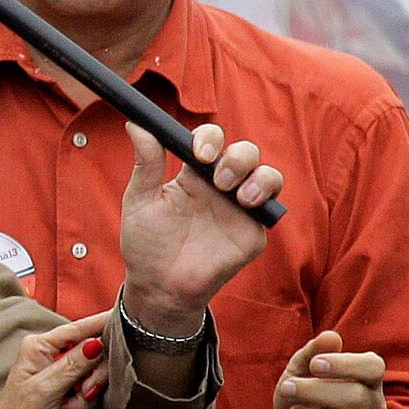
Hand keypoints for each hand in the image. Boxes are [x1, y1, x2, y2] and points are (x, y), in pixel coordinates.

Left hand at [0, 326, 109, 408]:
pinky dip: (85, 406)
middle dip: (91, 379)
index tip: (125, 314)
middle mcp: (54, 355)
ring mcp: (65, 374)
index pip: (78, 328)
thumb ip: (73, 365)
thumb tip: (96, 343)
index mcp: (41, 346)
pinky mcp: (73, 390)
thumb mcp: (45, 388)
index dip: (102, 322)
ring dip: (86, 397)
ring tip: (66, 408)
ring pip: (98, 377)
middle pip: (95, 354)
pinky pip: (94, 394)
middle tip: (82, 392)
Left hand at [117, 121, 279, 331]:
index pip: (210, 142)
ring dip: (258, 175)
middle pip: (244, 153)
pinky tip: (247, 205)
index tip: (197, 153)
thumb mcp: (141, 200)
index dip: (209, 139)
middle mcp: (220, 186)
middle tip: (217, 178)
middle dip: (237, 156)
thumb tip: (136, 124)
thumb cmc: (147, 242)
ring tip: (235, 193)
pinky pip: (272, 207)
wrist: (160, 285)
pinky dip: (266, 199)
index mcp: (193, 174)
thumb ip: (146, 163)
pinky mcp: (252, 230)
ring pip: (267, 174)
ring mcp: (240, 207)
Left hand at [273, 332, 386, 408]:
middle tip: (288, 388)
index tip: (315, 365)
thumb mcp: (300, 375)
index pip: (374, 367)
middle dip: (318, 391)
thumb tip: (330, 336)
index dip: (347, 364)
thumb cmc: (305, 402)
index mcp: (364, 383)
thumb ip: (312, 354)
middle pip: (359, 397)